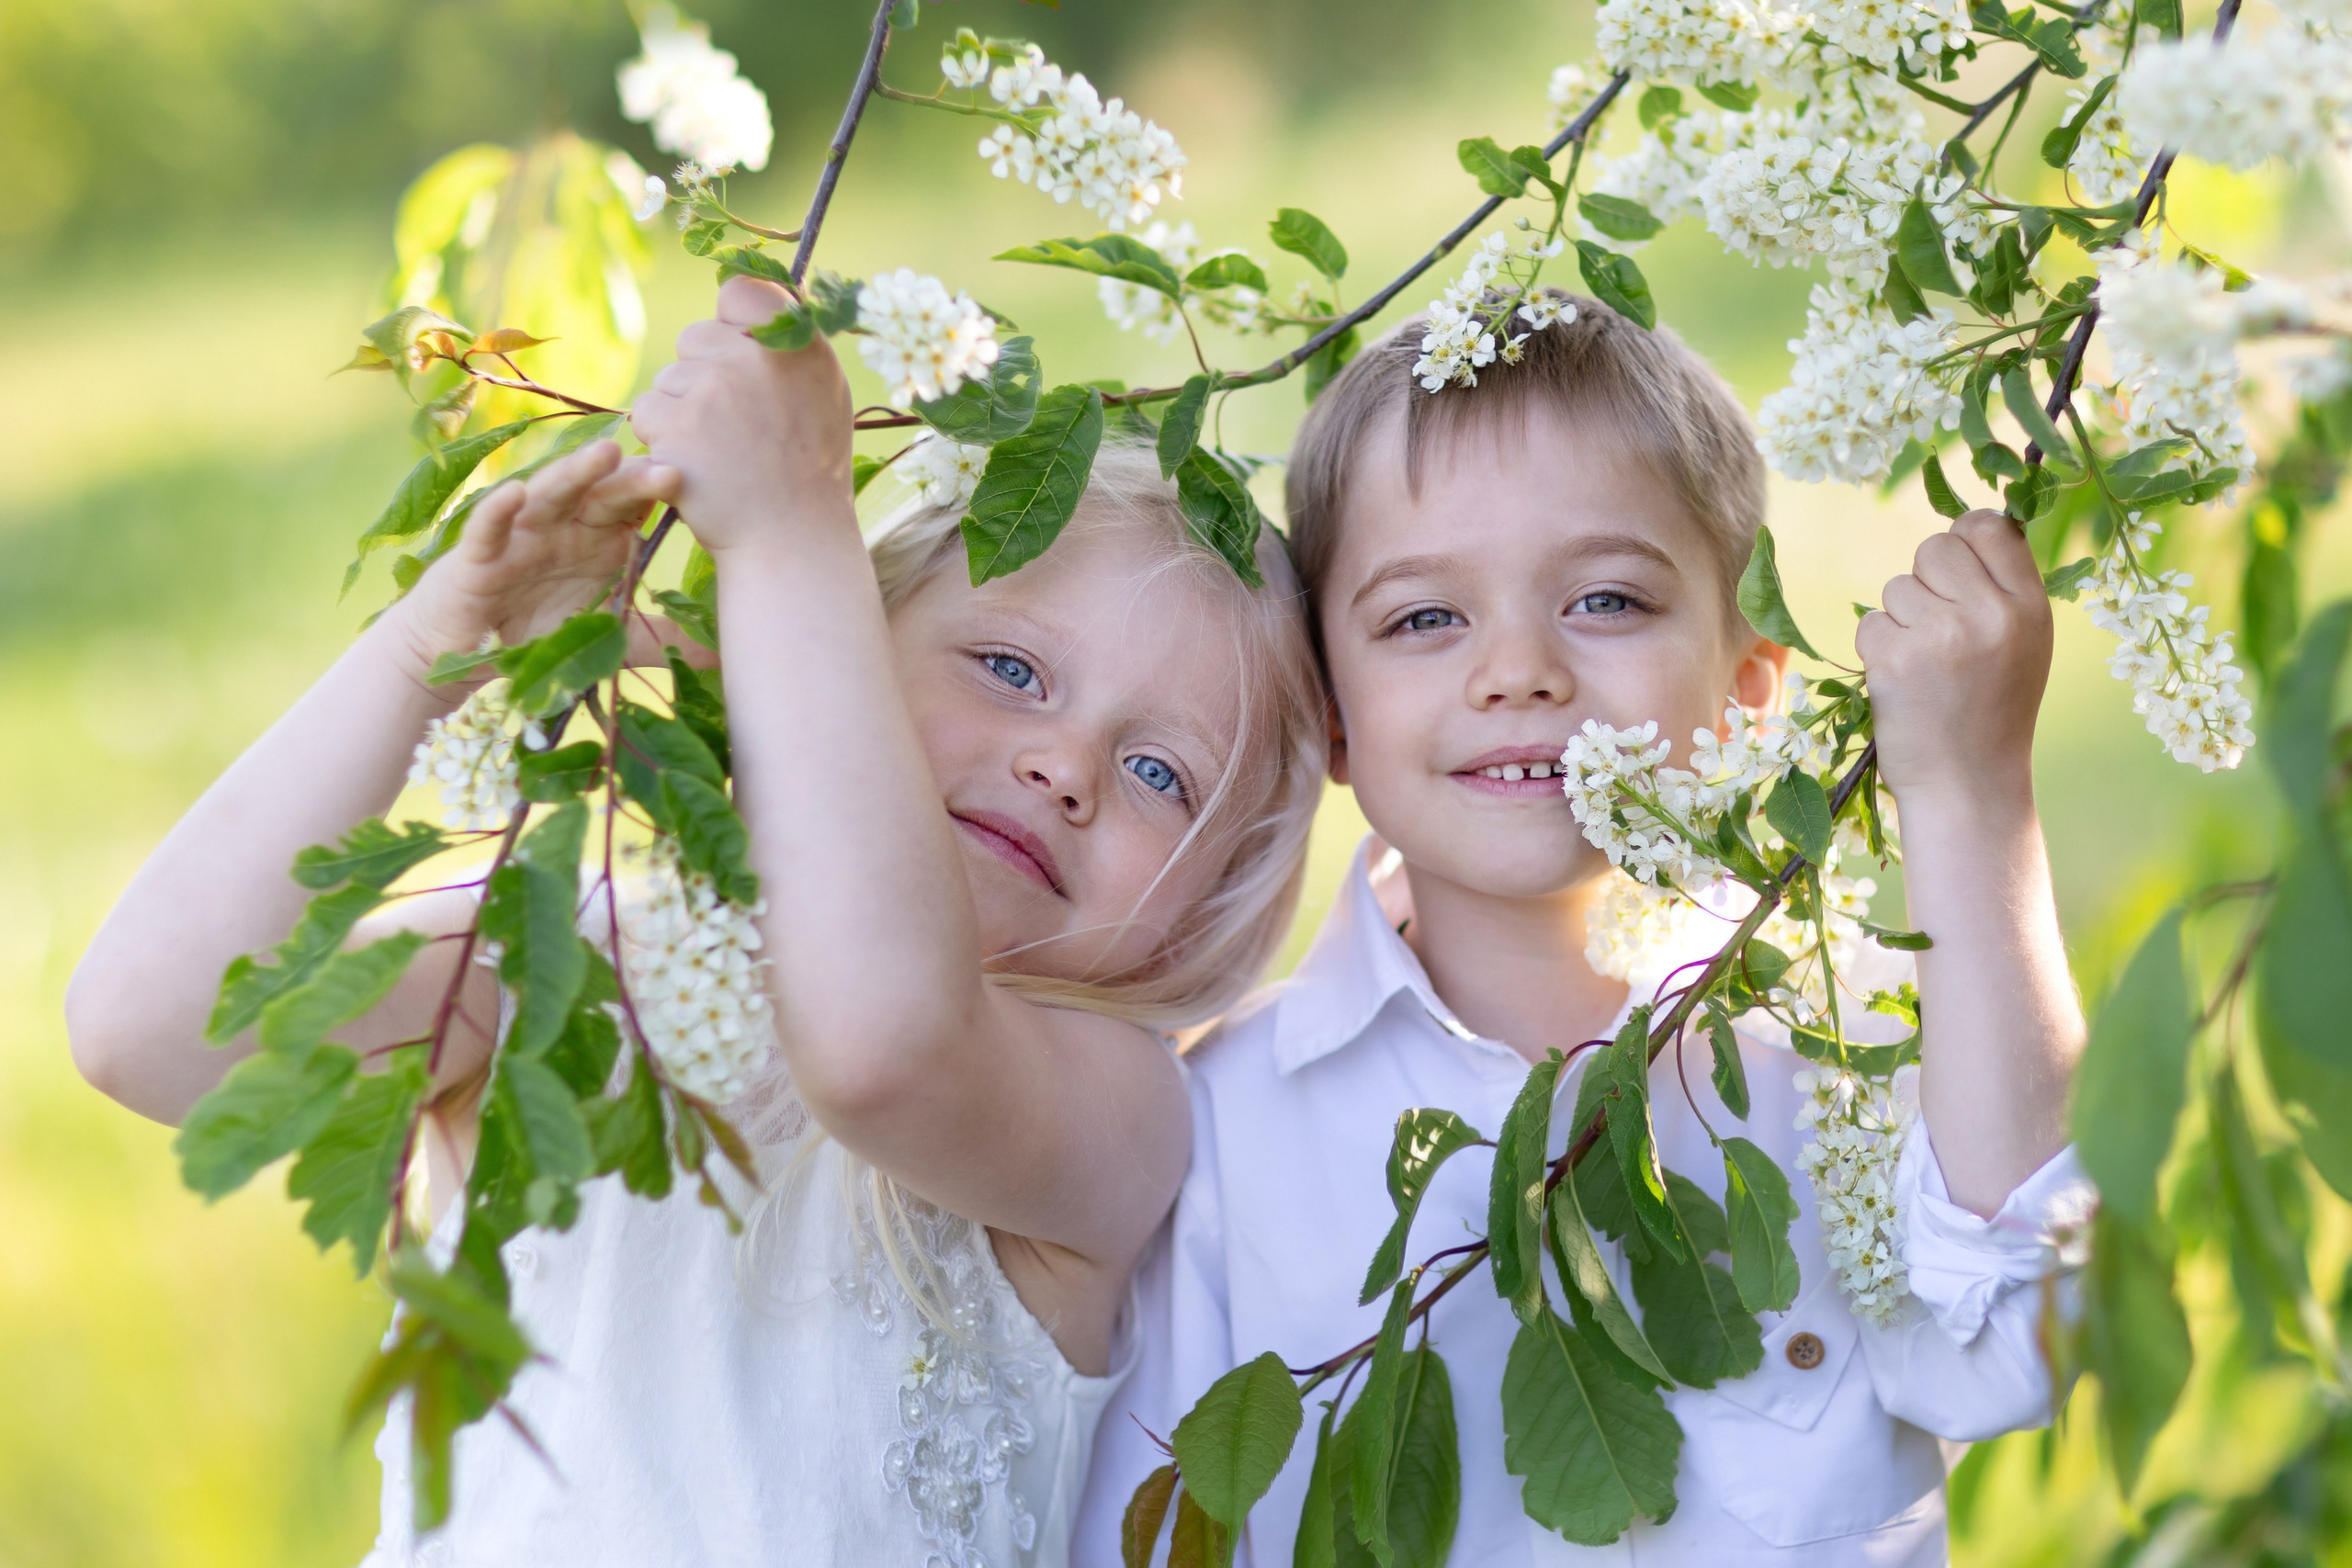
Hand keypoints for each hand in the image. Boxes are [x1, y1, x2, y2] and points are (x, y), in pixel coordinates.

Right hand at [387, 439, 697, 696]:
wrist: (466, 655)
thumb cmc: (539, 632)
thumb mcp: (610, 640)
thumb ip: (662, 641)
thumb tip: (723, 657)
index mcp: (600, 538)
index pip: (636, 505)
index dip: (664, 494)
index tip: (706, 488)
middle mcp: (565, 527)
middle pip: (604, 493)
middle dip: (636, 479)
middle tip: (673, 470)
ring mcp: (521, 535)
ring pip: (551, 494)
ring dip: (576, 473)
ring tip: (607, 453)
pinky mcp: (477, 556)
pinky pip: (488, 528)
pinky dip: (498, 511)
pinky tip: (516, 492)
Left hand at [629, 276, 856, 556]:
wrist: (791, 542)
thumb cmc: (806, 474)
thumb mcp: (822, 398)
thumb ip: (789, 349)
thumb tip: (745, 301)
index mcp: (800, 347)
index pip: (742, 292)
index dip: (731, 323)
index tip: (739, 355)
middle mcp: (757, 358)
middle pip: (696, 339)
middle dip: (702, 376)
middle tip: (735, 428)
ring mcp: (714, 390)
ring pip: (668, 380)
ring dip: (681, 413)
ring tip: (722, 455)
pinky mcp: (677, 425)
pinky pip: (645, 413)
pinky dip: (660, 441)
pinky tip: (695, 468)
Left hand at [1856, 509, 2051, 808]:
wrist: (1969, 784)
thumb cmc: (1992, 710)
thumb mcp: (2024, 643)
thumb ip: (2003, 587)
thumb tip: (1969, 525)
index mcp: (2030, 606)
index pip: (1991, 527)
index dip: (1965, 538)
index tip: (1958, 568)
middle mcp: (1990, 614)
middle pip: (1934, 547)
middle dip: (1925, 580)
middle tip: (1938, 629)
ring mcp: (1940, 635)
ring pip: (1896, 587)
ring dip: (1899, 620)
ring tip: (1926, 665)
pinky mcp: (1894, 659)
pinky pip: (1869, 623)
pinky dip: (1877, 649)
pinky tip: (1902, 682)